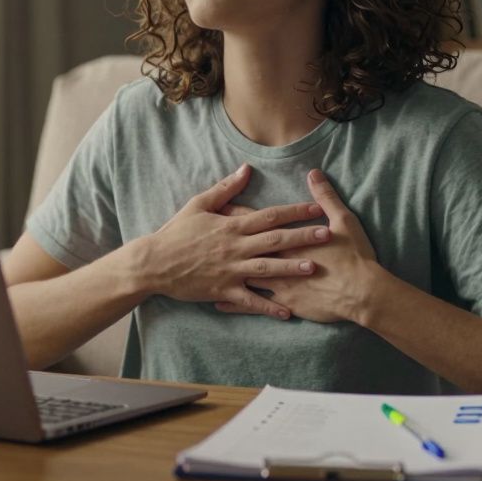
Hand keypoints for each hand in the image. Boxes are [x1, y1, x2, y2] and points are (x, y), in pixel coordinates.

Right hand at [129, 163, 330, 319]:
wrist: (154, 263)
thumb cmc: (176, 232)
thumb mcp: (198, 205)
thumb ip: (225, 188)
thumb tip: (246, 169)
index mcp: (231, 226)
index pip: (269, 215)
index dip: (294, 212)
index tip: (316, 208)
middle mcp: (234, 247)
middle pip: (274, 240)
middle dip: (302, 237)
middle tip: (327, 235)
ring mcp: (230, 270)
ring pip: (266, 269)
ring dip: (291, 268)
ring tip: (314, 268)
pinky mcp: (223, 290)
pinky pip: (250, 300)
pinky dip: (268, 306)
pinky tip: (287, 312)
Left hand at [216, 168, 383, 323]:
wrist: (361, 293)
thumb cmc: (354, 257)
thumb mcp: (343, 220)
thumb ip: (326, 197)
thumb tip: (314, 174)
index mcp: (287, 238)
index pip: (257, 222)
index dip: (238, 214)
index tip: (221, 209)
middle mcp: (277, 259)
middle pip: (244, 246)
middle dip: (223, 241)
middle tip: (203, 236)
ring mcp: (277, 282)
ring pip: (242, 275)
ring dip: (222, 273)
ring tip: (202, 269)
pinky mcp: (282, 301)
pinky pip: (252, 304)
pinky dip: (234, 304)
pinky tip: (217, 304)